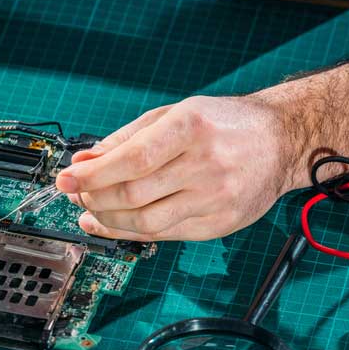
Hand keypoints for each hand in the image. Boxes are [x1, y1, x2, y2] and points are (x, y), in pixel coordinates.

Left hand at [55, 94, 292, 240]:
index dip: (92, 174)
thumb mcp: (173, 114)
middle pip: (133, 195)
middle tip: (75, 194)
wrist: (283, 140)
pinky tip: (110, 224)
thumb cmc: (223, 124)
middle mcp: (205, 164)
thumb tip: (83, 162)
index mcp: (190, 128)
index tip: (65, 179)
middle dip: (93, 198)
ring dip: (107, 219)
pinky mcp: (220, 224)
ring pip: (144, 222)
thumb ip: (126, 139)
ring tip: (90, 209)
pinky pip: (163, 235)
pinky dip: (129, 233)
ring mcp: (215, 198)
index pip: (131, 159)